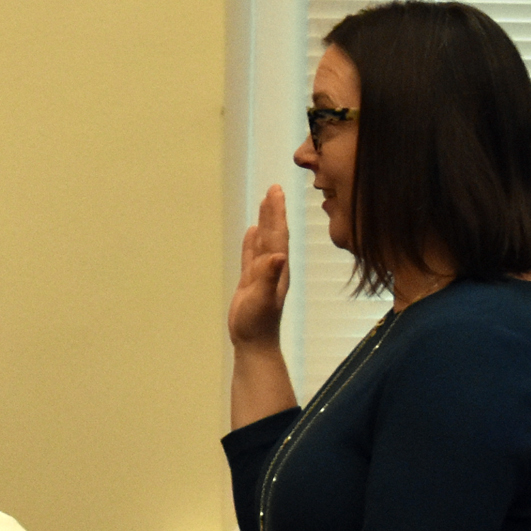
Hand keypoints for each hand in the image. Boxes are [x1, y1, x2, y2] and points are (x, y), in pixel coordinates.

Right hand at [227, 184, 290, 350]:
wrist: (255, 343)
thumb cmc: (258, 324)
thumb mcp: (262, 300)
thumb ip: (268, 277)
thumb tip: (277, 255)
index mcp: (277, 268)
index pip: (278, 235)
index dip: (277, 213)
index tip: (276, 192)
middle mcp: (272, 267)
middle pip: (274, 233)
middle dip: (274, 211)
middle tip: (274, 188)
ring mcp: (262, 273)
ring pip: (264, 241)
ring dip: (265, 221)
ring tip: (265, 202)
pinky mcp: (252, 281)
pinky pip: (252, 254)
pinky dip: (252, 240)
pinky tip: (252, 230)